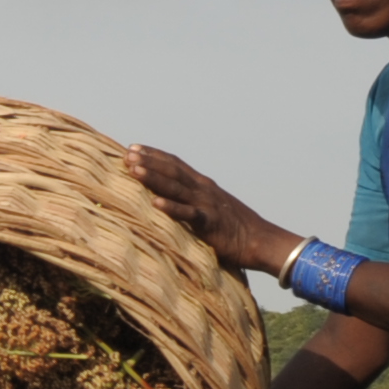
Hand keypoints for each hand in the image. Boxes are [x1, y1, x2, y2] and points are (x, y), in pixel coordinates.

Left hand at [129, 144, 292, 276]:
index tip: (133, 148)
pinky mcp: (210, 223)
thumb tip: (172, 201)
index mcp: (203, 185)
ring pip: (176, 188)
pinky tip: (155, 203)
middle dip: (148, 161)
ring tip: (133, 170)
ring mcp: (206, 204)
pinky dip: (171, 208)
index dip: (154, 154)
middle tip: (126, 153)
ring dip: (153, 178)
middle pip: (172, 170)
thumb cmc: (235, 228)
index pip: (175, 164)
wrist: (262, 240)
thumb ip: (194, 202)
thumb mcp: (212, 208)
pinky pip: (188, 214)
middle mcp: (203, 189)